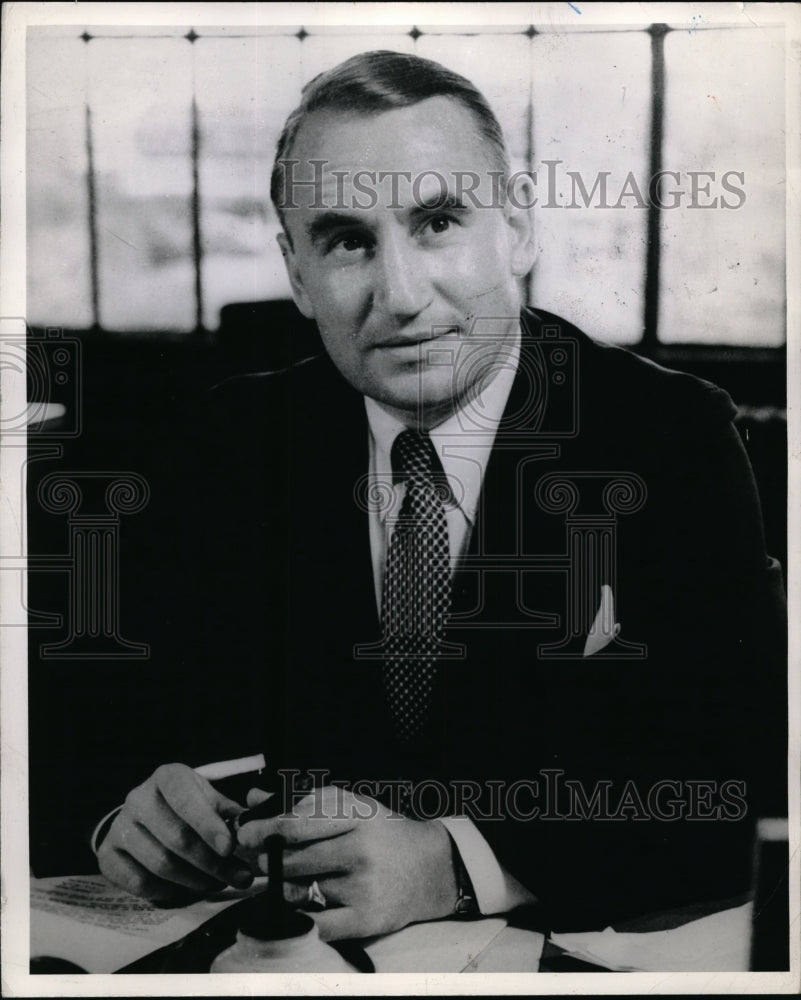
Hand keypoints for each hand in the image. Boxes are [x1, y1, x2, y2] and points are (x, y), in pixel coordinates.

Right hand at [97, 763, 253, 902]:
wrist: (144, 816)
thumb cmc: (186, 806)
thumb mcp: (209, 800)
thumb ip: (231, 814)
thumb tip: (253, 830)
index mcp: (167, 777)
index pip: (185, 798)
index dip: (208, 824)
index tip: (229, 848)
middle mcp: (138, 798)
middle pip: (177, 837)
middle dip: (212, 862)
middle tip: (237, 877)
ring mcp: (119, 827)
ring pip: (160, 863)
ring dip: (195, 880)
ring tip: (217, 883)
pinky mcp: (107, 855)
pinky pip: (139, 882)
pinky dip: (166, 891)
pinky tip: (184, 889)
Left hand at [237, 786, 457, 939]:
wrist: (429, 868)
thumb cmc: (382, 832)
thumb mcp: (350, 806)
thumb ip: (302, 800)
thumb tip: (254, 801)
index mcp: (356, 816)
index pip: (297, 824)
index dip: (264, 831)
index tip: (246, 835)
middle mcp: (360, 850)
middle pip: (293, 859)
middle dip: (270, 860)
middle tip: (263, 859)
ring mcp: (363, 887)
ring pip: (301, 890)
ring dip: (287, 887)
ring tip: (294, 878)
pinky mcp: (366, 919)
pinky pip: (317, 924)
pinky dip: (300, 917)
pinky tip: (299, 906)